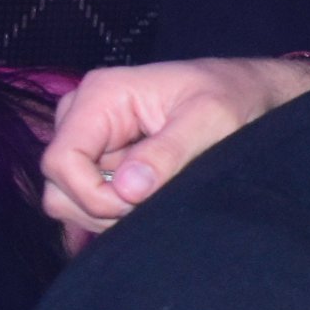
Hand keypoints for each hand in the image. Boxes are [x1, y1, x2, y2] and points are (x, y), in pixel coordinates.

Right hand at [40, 58, 309, 237]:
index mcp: (102, 95)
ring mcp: (91, 140)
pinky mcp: (102, 161)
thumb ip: (169, 153)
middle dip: (101, 209)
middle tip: (155, 206)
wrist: (250, 94)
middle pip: (58, 185)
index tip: (138, 205)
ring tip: (158, 201)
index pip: (60, 162)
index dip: (92, 195)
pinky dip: (111, 215)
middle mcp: (84, 114)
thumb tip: (127, 190)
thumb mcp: (212, 120)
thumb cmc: (234, 97)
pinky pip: (86, 200)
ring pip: (68, 199)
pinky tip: (146, 211)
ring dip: (108, 215)